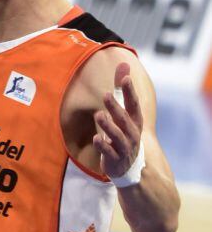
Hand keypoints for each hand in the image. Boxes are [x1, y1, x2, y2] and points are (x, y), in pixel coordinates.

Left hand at [92, 62, 143, 180]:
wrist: (128, 167)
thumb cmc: (124, 133)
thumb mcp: (124, 112)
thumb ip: (122, 89)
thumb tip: (124, 64)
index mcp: (135, 121)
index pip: (134, 104)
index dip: (130, 91)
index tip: (125, 78)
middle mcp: (132, 134)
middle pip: (125, 119)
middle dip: (116, 107)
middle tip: (106, 95)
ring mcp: (124, 147)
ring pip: (118, 137)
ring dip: (108, 126)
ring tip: (98, 115)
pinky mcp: (115, 159)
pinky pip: (109, 153)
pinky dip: (104, 146)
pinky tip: (96, 138)